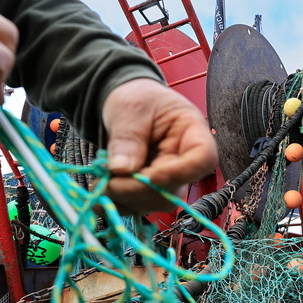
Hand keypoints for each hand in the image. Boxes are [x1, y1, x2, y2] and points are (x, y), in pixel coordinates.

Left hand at [98, 78, 217, 214]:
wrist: (127, 103)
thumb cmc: (136, 97)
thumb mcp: (130, 109)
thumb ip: (127, 138)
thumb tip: (121, 169)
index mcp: (192, 131)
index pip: (203, 159)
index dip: (180, 173)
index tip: (150, 176)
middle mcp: (185, 159)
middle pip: (175, 188)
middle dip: (139, 190)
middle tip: (107, 183)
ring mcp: (170, 177)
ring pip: (157, 201)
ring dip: (126, 200)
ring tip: (99, 185)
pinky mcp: (153, 188)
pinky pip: (141, 205)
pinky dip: (119, 204)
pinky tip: (100, 193)